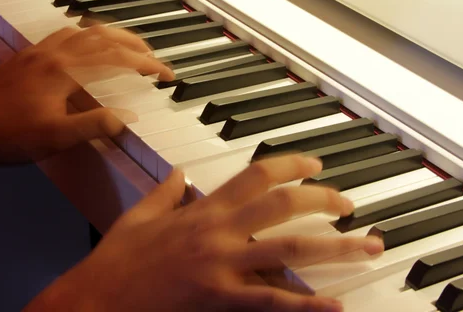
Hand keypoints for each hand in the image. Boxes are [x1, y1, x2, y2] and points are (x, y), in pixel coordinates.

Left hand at [0, 25, 172, 164]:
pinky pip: (66, 34)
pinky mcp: (29, 55)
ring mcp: (40, 51)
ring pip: (85, 30)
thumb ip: (95, 125)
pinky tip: (91, 47)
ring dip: (113, 35)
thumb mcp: (56, 137)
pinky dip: (89, 35)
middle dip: (136, 44)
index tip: (167, 74)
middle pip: (104, 36)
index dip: (147, 65)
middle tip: (154, 58)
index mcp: (64, 71)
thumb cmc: (9, 135)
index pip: (117, 60)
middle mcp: (54, 53)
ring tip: (130, 48)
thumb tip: (127, 117)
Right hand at [25, 155, 383, 311]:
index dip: (291, 164)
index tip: (316, 165)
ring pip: (288, 248)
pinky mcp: (219, 297)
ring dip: (333, 246)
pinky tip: (334, 305)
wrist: (95, 299)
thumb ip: (166, 190)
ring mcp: (221, 264)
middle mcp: (218, 230)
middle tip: (349, 205)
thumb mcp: (140, 215)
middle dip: (323, 200)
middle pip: (283, 205)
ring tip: (366, 246)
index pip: (256, 174)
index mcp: (203, 208)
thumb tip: (181, 173)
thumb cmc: (116, 259)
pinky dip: (305, 302)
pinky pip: (270, 299)